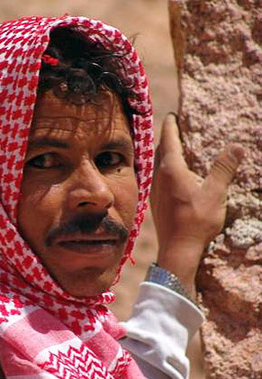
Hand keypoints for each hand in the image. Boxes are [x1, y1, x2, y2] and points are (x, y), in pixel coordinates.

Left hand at [150, 113, 243, 296]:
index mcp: (171, 170)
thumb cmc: (196, 222)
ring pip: (157, 164)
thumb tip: (236, 145)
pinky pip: (158, 177)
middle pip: (160, 150)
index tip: (173, 114)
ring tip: (176, 149)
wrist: (177, 250)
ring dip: (165, 154)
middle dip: (167, 137)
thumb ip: (224, 168)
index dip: (171, 125)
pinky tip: (174, 176)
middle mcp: (158, 177)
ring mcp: (154, 191)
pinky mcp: (155, 202)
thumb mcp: (215, 193)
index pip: (168, 139)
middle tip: (176, 128)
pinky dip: (165, 169)